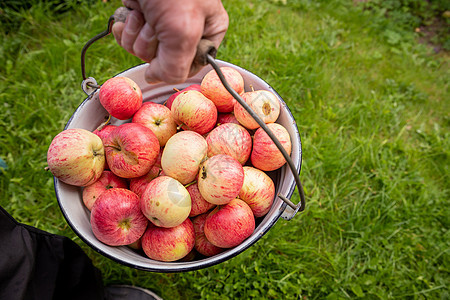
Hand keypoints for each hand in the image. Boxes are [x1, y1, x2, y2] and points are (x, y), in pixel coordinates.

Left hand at [112, 0, 228, 83]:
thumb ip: (175, 67)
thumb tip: (155, 79)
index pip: (191, 67)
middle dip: (154, 44)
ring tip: (146, 12)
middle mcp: (186, 29)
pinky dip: (125, 28)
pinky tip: (131, 12)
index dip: (175, 65)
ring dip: (139, 34)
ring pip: (143, 50)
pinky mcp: (141, 14)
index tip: (169, 49)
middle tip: (158, 22)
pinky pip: (129, 38)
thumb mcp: (183, 32)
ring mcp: (161, 22)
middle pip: (163, 60)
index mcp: (209, 32)